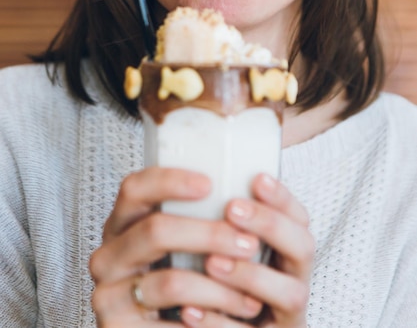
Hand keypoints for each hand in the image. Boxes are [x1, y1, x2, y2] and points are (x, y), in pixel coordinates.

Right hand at [89, 167, 261, 326]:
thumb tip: (248, 193)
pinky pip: (170, 324)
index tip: (209, 184)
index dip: (169, 181)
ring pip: (169, 281)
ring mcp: (108, 294)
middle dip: (209, 235)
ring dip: (219, 288)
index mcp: (122, 225)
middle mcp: (108, 256)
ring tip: (251, 296)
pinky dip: (208, 322)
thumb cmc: (177, 285)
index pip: (134, 188)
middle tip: (249, 243)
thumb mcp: (178, 249)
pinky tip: (230, 320)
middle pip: (155, 230)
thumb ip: (196, 220)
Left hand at [181, 174, 313, 327]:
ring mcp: (288, 315)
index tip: (256, 178)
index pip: (300, 219)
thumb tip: (194, 179)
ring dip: (251, 274)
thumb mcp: (230, 252)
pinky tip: (190, 310)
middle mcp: (296, 280)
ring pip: (291, 295)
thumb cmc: (223, 289)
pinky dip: (220, 323)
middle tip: (232, 208)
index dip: (282, 198)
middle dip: (270, 225)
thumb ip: (226, 225)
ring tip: (212, 262)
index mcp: (289, 253)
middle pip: (304, 248)